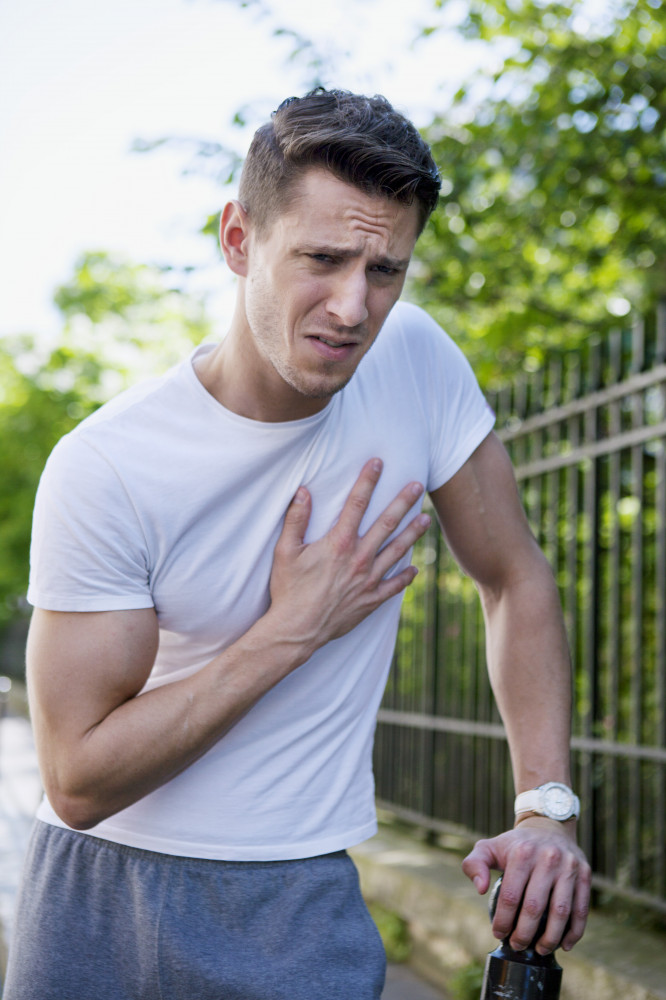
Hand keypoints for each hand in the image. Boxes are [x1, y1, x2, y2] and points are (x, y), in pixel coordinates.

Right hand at [267, 458, 429, 655]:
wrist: (297, 630)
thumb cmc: (289, 590)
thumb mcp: (285, 552)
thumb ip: (295, 520)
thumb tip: (302, 491)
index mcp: (339, 543)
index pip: (356, 504)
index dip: (367, 481)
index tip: (378, 463)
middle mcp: (359, 558)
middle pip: (386, 524)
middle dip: (402, 502)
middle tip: (418, 485)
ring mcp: (368, 580)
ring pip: (396, 551)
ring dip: (412, 534)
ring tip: (426, 519)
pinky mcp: (371, 600)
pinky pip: (394, 586)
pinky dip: (406, 577)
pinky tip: (414, 569)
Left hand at [462, 816, 590, 953]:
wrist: (549, 827)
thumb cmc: (515, 845)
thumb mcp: (488, 847)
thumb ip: (473, 865)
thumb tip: (480, 889)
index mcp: (522, 852)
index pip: (511, 896)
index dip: (503, 920)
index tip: (499, 933)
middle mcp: (548, 857)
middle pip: (535, 907)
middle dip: (524, 934)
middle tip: (518, 946)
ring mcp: (569, 866)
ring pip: (561, 911)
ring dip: (551, 938)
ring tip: (540, 950)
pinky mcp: (584, 874)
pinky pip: (581, 909)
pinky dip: (574, 931)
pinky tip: (564, 945)